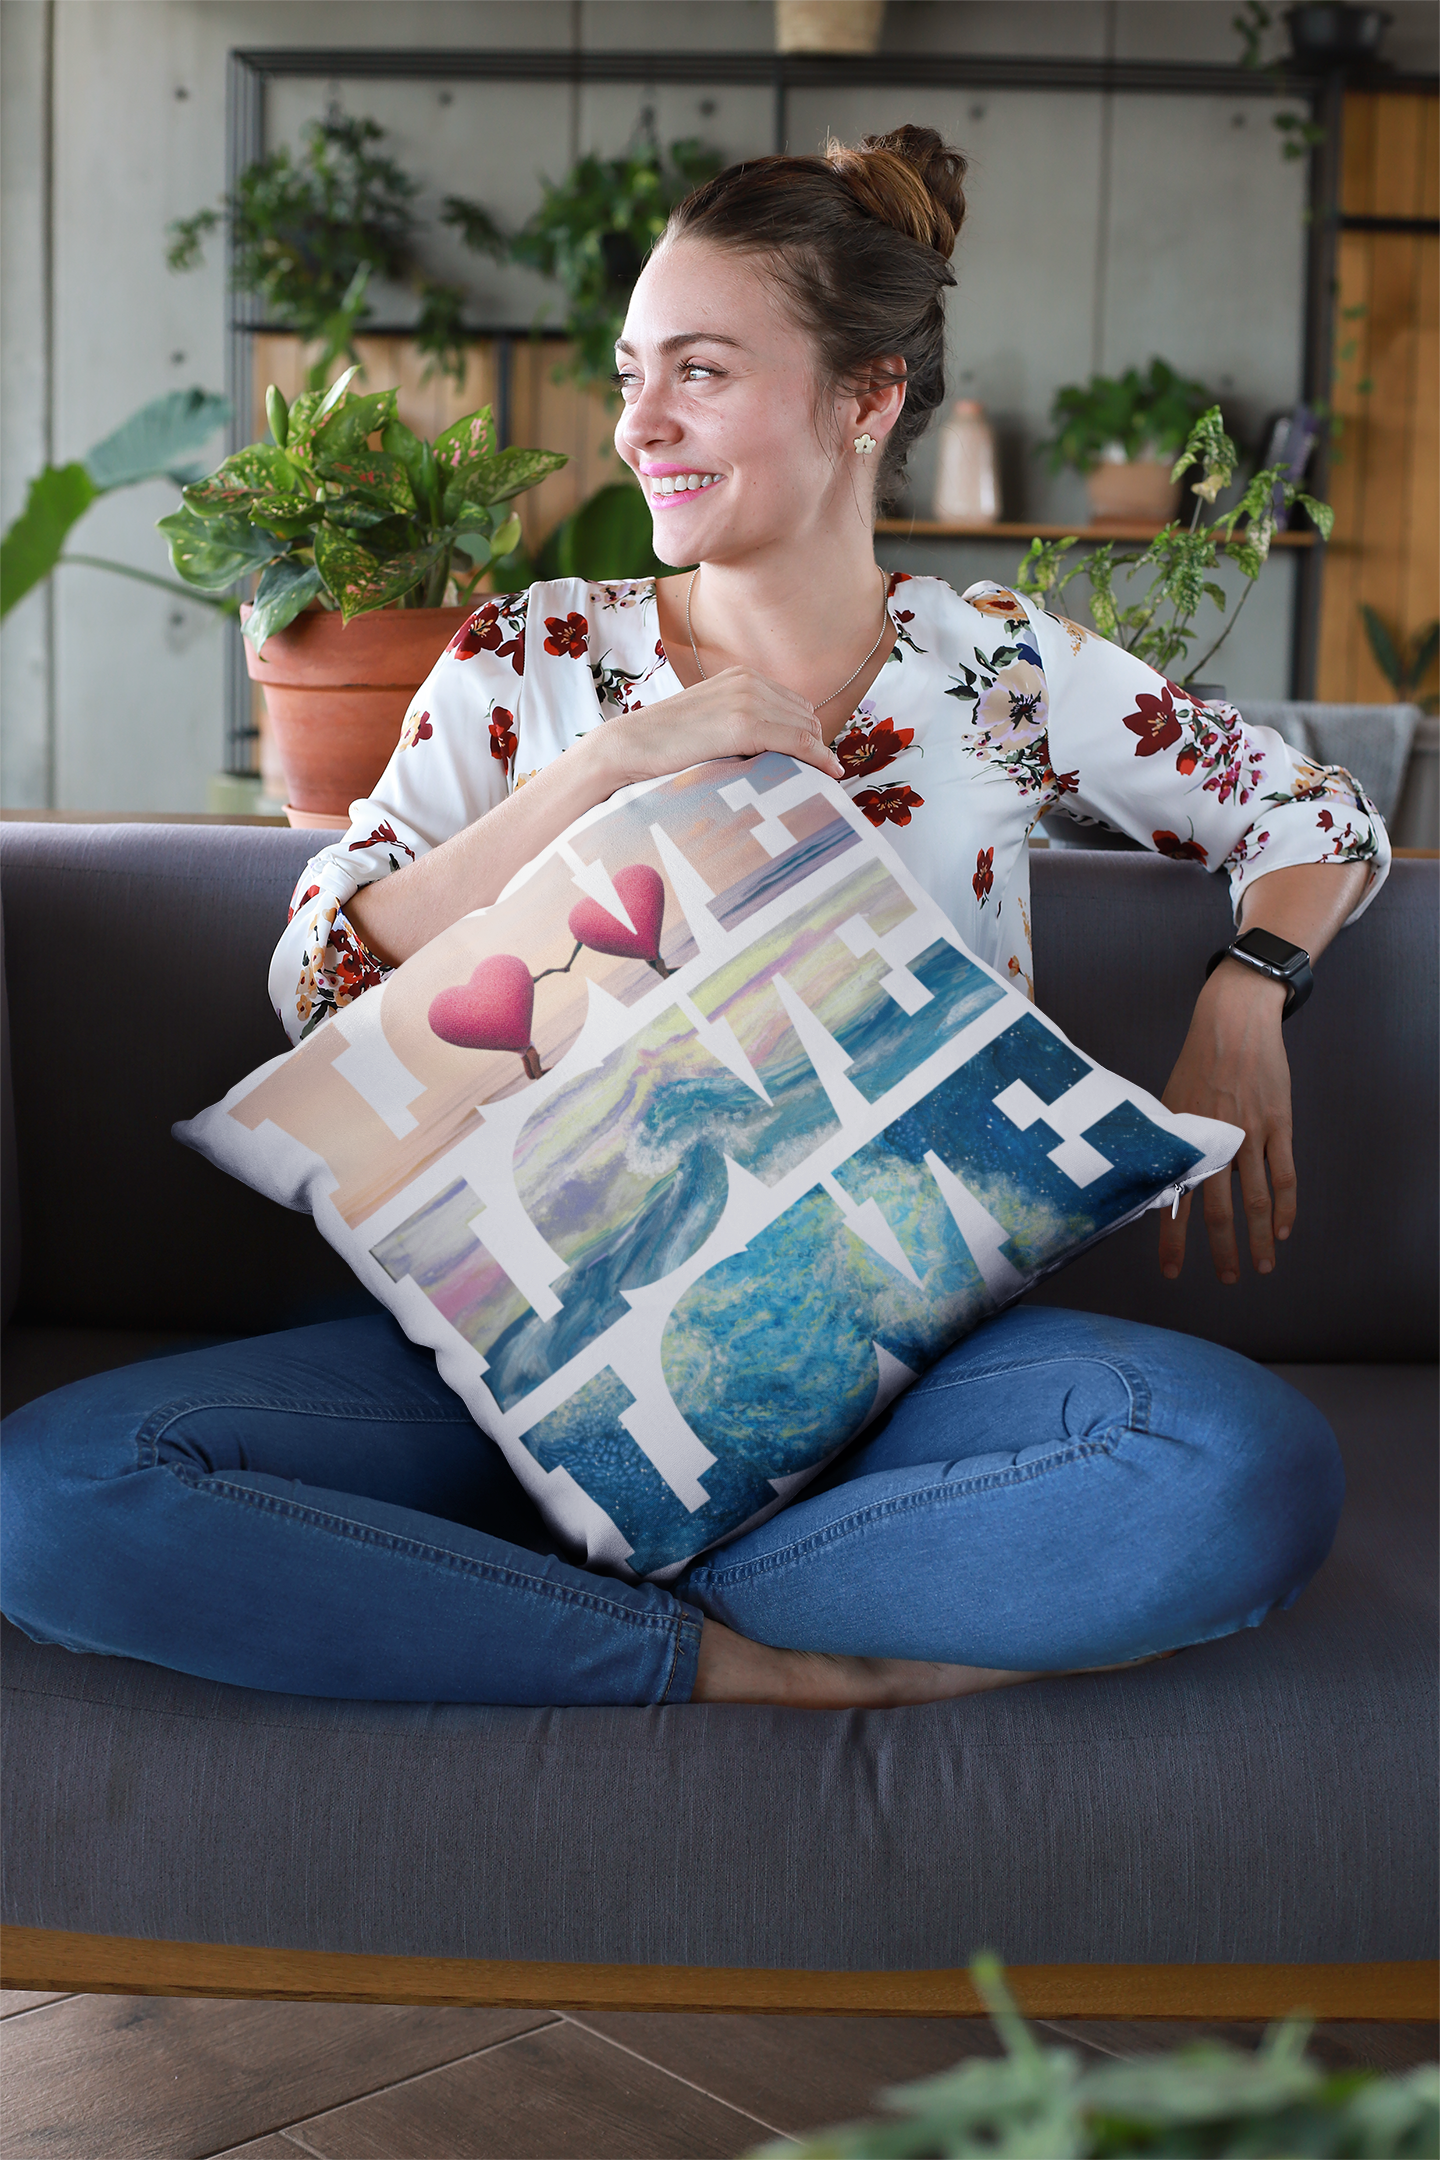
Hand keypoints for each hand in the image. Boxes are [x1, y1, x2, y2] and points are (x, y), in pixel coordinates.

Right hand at [590, 666, 845, 788]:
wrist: (630, 746)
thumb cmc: (665, 745)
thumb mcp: (710, 721)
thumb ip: (740, 722)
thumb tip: (772, 748)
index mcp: (742, 677)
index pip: (795, 705)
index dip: (807, 734)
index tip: (816, 760)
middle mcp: (749, 681)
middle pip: (806, 716)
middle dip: (813, 745)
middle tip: (817, 775)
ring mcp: (748, 700)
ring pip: (806, 729)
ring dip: (815, 754)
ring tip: (818, 780)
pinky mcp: (744, 724)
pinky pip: (798, 742)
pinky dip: (818, 758)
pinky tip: (828, 773)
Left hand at [1158, 960, 1295, 1283]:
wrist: (1232, 1023)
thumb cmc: (1196, 1063)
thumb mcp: (1169, 1103)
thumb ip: (1169, 1144)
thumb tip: (1155, 1183)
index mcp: (1183, 1139)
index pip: (1175, 1201)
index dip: (1173, 1241)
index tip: (1172, 1273)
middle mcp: (1215, 1142)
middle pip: (1219, 1210)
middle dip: (1223, 1250)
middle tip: (1228, 1280)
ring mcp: (1250, 1135)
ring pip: (1256, 1200)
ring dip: (1259, 1238)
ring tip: (1261, 1267)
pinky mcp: (1278, 1124)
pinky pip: (1284, 1174)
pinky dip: (1285, 1206)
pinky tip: (1283, 1230)